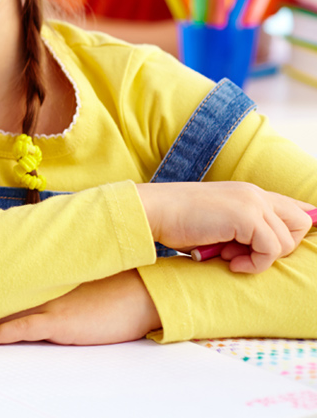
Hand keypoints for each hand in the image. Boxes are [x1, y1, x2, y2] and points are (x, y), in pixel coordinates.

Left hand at [0, 270, 159, 345]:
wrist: (142, 292)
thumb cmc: (116, 289)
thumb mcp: (79, 281)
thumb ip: (54, 279)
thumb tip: (34, 281)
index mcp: (43, 277)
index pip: (2, 281)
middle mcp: (39, 288)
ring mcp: (47, 304)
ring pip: (0, 312)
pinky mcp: (57, 321)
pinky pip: (19, 329)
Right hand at [136, 182, 314, 272]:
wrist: (154, 211)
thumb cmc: (178, 222)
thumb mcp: (219, 223)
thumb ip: (243, 230)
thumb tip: (265, 252)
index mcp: (248, 193)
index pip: (297, 206)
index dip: (295, 230)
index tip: (272, 250)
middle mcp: (255, 194)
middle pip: (301, 223)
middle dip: (282, 247)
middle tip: (248, 254)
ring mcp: (252, 203)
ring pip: (287, 242)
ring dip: (262, 258)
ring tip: (230, 257)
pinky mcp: (246, 217)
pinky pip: (271, 250)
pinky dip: (254, 264)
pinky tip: (229, 262)